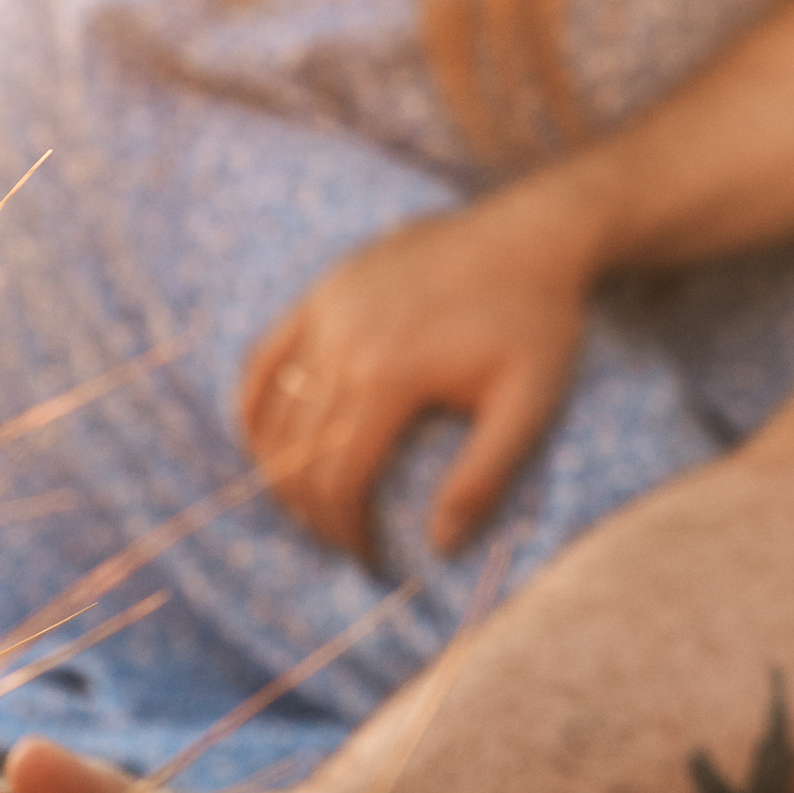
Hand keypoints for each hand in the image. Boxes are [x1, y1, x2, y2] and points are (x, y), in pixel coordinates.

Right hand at [239, 181, 594, 562]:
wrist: (532, 235)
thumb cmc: (538, 323)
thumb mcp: (530, 403)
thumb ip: (484, 477)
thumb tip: (439, 546)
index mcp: (390, 374)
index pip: (337, 479)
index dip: (344, 530)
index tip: (366, 558)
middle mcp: (343, 340)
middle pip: (297, 454)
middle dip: (310, 510)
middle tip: (340, 539)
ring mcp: (326, 308)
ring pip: (272, 411)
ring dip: (281, 468)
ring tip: (310, 503)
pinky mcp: (323, 289)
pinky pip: (264, 358)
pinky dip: (256, 407)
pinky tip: (268, 444)